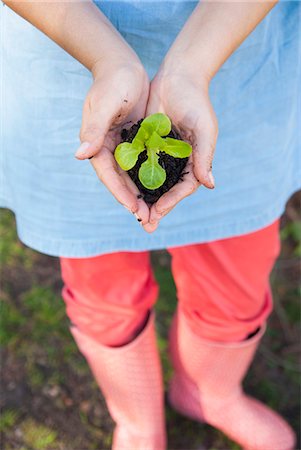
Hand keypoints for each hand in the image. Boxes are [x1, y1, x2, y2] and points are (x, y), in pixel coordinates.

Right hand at [75, 57, 149, 224]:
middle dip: (134, 201)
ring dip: (143, 194)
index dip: (121, 194)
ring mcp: (121, 146)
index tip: (134, 210)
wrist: (122, 64)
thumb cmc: (112, 82)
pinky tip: (162, 190)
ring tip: (156, 213)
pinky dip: (150, 177)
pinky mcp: (135, 140)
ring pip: (132, 176)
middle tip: (148, 221)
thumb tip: (80, 155)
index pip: (108, 175)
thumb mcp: (104, 105)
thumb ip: (93, 130)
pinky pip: (143, 163)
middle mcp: (108, 149)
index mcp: (97, 144)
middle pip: (120, 181)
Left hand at [143, 64, 217, 232]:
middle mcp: (177, 161)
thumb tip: (209, 184)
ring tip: (133, 214)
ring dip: (142, 198)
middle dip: (156, 208)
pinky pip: (138, 164)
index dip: (171, 202)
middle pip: (166, 190)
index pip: (183, 188)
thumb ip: (204, 156)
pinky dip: (131, 176)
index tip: (158, 213)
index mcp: (193, 161)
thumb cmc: (196, 101)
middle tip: (145, 226)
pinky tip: (122, 189)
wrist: (178, 75)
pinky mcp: (146, 143)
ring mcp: (161, 153)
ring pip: (150, 181)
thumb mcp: (203, 129)